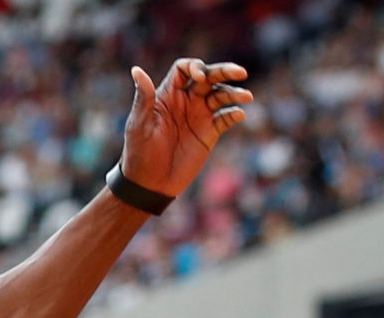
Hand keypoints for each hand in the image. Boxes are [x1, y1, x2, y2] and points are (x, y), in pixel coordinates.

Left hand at [119, 59, 253, 200]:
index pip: (184, 69)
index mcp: (168, 95)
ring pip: (220, 96)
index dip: (195, 67)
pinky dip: (234, 114)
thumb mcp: (139, 125)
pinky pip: (225, 118)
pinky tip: (239, 114)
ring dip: (234, 93)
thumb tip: (136, 70)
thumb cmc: (139, 153)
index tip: (200, 77)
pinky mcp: (209, 133)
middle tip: (241, 72)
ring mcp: (199, 116)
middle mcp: (186, 101)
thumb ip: (143, 98)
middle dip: (224, 71)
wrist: (150, 184)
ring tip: (247, 96)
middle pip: (208, 77)